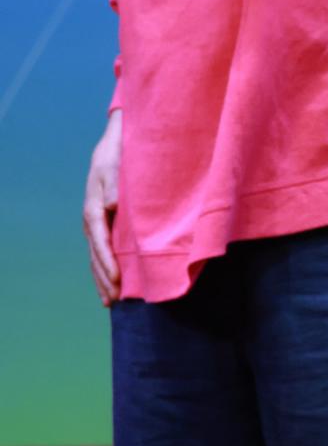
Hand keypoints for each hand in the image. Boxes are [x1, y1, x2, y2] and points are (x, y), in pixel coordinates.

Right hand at [83, 111, 122, 304]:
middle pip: (96, 256)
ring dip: (102, 278)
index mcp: (94, 209)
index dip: (108, 263)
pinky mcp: (104, 222)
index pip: (101, 242)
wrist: (114, 144)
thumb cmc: (118, 154)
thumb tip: (113, 205)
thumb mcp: (115, 166)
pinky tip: (110, 281)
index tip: (117, 281)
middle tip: (113, 302)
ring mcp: (96, 223)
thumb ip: (116, 185)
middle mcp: (93, 220)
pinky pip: (102, 249)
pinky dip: (105, 266)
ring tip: (109, 301)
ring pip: (97, 257)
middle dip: (104, 279)